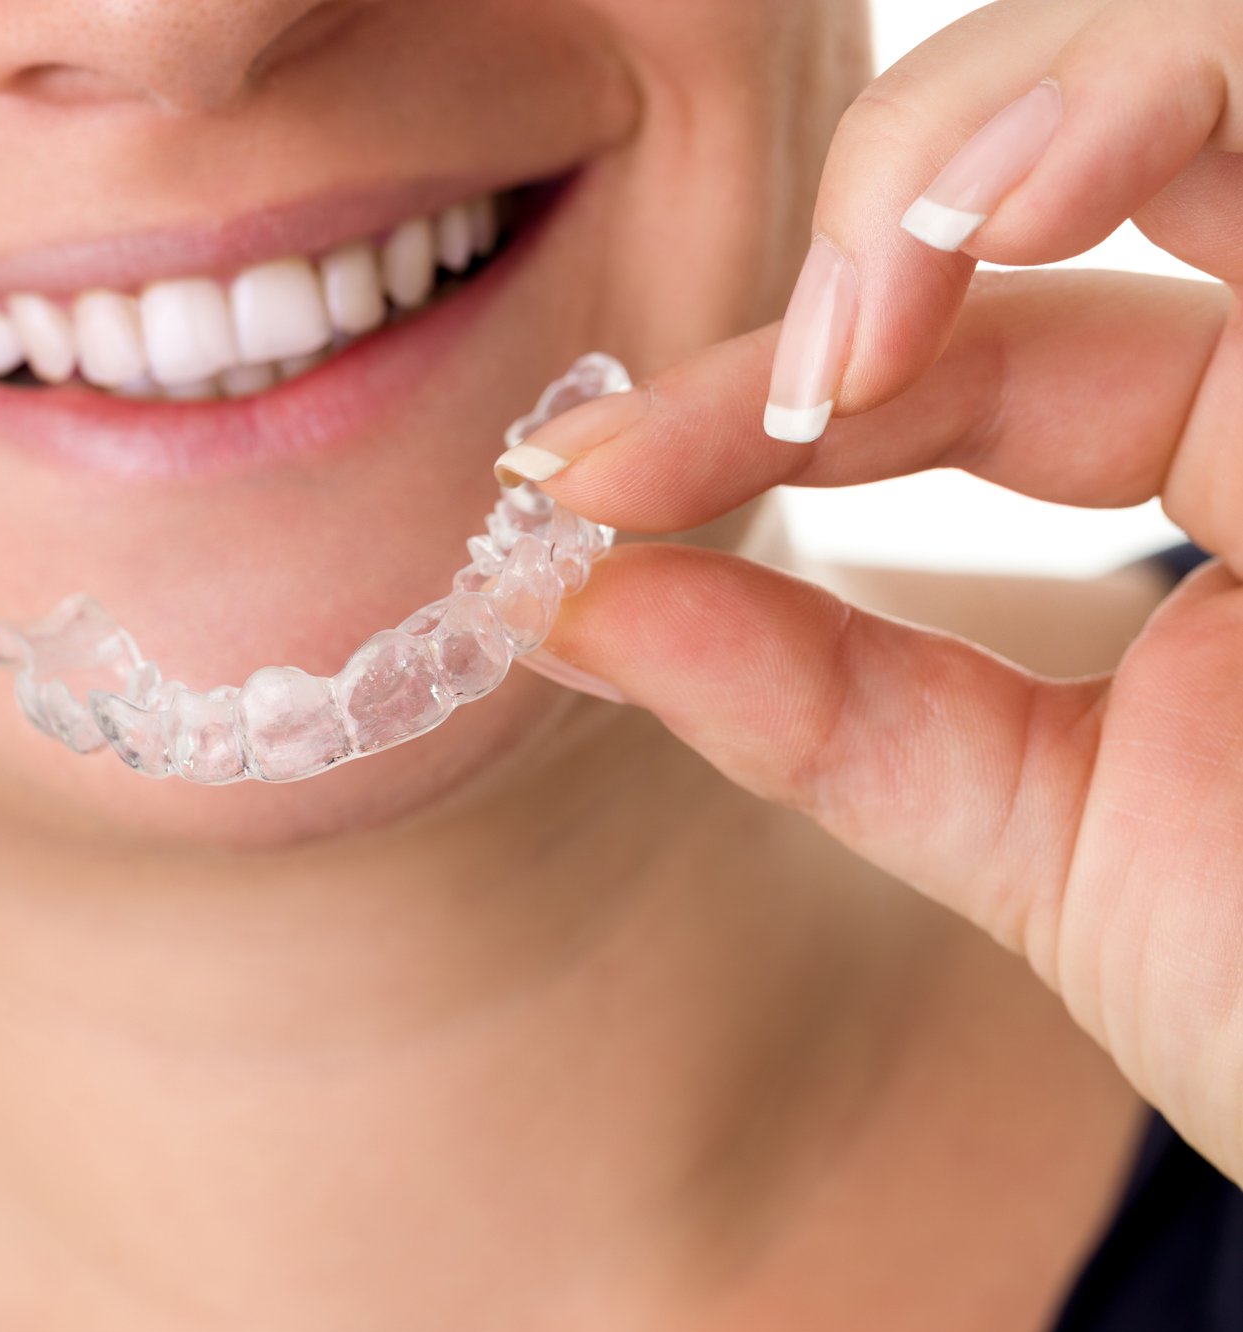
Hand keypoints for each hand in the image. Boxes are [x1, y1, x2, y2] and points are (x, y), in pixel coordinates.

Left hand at [508, 0, 1242, 1176]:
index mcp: (1235, 475)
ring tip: (844, 309)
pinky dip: (1158, 102)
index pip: (973, 358)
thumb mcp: (1046, 845)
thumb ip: (831, 714)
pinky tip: (992, 213)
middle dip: (864, 230)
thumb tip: (570, 610)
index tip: (564, 489)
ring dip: (991, 126)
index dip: (757, 400)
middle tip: (669, 417)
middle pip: (1073, 171)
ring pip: (1205, 67)